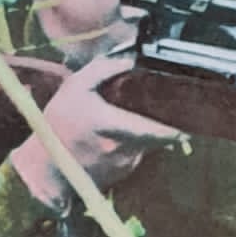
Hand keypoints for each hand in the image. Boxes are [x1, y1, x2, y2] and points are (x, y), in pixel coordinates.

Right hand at [9, 51, 178, 208]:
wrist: (44, 170)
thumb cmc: (57, 127)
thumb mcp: (75, 88)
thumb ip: (102, 70)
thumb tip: (128, 59)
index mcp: (116, 127)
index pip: (161, 131)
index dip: (180, 127)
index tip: (191, 120)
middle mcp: (125, 150)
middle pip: (158, 137)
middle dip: (161, 125)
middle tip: (157, 110)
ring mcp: (125, 166)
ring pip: (147, 147)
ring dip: (143, 136)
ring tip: (122, 123)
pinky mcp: (121, 177)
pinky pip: (135, 157)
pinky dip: (131, 147)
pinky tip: (112, 139)